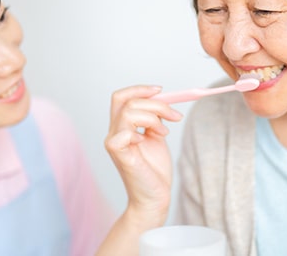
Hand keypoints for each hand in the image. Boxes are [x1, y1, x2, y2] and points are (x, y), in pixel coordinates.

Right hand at [105, 85, 182, 227]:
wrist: (155, 197)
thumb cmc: (155, 171)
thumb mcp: (157, 136)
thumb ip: (154, 118)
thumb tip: (162, 100)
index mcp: (122, 127)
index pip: (121, 98)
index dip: (139, 90)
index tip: (160, 89)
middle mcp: (114, 132)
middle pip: (126, 100)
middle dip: (154, 103)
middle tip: (173, 114)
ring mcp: (113, 142)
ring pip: (128, 112)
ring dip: (153, 117)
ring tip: (164, 132)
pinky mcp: (117, 152)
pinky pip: (125, 131)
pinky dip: (142, 130)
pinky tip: (150, 140)